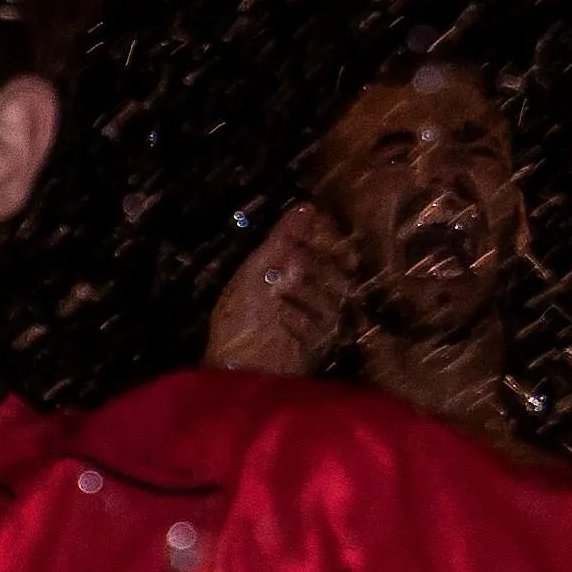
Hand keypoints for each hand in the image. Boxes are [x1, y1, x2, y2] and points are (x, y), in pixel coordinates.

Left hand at [205, 199, 358, 377]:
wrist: (232, 366)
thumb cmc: (239, 318)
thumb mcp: (255, 270)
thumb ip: (281, 238)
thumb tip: (306, 205)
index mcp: (301, 270)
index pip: (331, 244)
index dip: (322, 237)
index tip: (306, 236)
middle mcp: (317, 291)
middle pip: (339, 266)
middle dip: (312, 263)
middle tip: (290, 266)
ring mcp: (323, 318)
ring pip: (335, 293)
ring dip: (305, 291)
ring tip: (279, 297)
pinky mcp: (323, 344)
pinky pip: (324, 323)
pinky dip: (300, 318)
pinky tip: (282, 319)